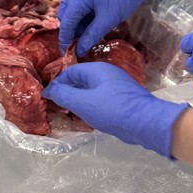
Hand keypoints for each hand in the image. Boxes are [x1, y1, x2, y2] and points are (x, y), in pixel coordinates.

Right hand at [43, 63, 188, 157]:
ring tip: (72, 112)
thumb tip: (50, 90)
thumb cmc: (112, 110)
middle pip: (82, 79)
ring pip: (92, 89)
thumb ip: (64, 95)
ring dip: (80, 98)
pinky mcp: (124, 97)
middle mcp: (107, 73)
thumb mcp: (83, 103)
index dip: (57, 83)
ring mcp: (117, 84)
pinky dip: (92, 104)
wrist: (146, 122)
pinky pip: (102, 96)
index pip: (70, 72)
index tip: (47, 96)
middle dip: (68, 91)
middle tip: (58, 105)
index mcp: (97, 69)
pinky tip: (91, 116)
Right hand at [58, 0, 171, 54]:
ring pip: (72, 8)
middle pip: (65, 14)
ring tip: (92, 31)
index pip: (66, 22)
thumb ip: (91, 36)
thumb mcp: (107, 20)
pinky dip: (84, 13)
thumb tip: (79, 51)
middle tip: (83, 41)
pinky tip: (95, 20)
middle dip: (72, 29)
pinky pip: (79, 2)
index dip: (65, 40)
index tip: (66, 54)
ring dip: (78, 21)